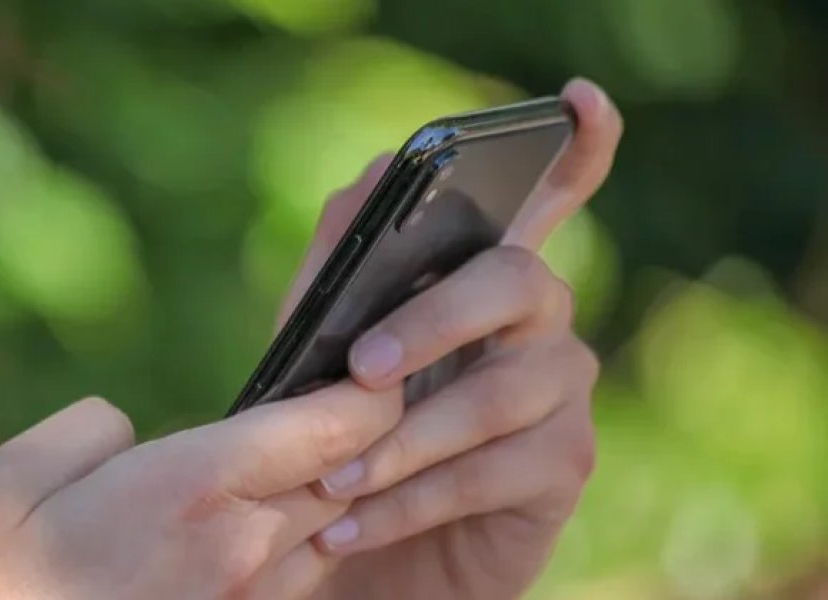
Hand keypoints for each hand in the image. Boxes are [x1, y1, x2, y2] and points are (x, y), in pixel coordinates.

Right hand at [0, 384, 402, 599]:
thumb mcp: (7, 483)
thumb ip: (90, 430)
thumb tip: (133, 432)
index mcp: (192, 490)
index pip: (331, 427)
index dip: (371, 392)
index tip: (374, 369)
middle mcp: (241, 551)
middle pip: (346, 478)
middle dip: (357, 441)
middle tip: (345, 405)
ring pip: (329, 535)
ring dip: (328, 497)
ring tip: (299, 467)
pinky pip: (296, 585)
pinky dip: (296, 550)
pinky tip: (251, 535)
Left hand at [279, 78, 622, 599]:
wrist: (360, 553)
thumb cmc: (344, 436)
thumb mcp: (320, 351)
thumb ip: (338, 272)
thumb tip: (365, 183)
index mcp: (481, 279)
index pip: (549, 197)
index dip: (577, 146)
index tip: (581, 98)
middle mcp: (538, 322)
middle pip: (517, 281)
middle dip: (435, 319)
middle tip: (364, 367)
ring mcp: (561, 392)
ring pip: (498, 394)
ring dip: (402, 439)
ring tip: (331, 482)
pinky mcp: (564, 466)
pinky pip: (489, 474)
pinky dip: (409, 501)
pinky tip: (351, 526)